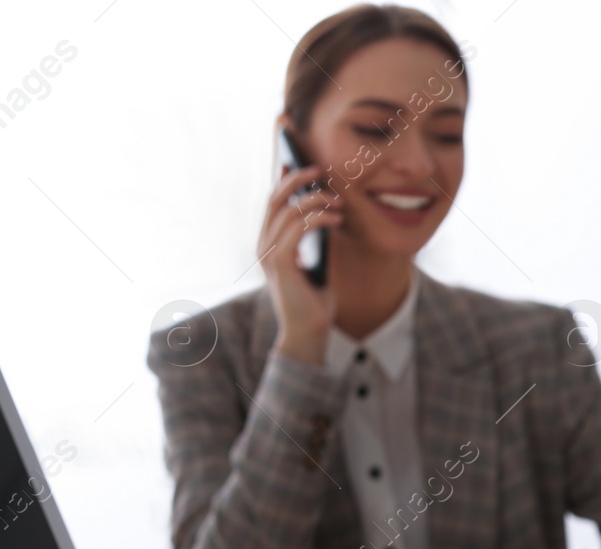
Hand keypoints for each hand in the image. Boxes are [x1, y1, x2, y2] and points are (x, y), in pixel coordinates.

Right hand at [260, 163, 341, 364]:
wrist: (308, 333)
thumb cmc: (314, 302)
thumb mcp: (315, 264)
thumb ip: (313, 242)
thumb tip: (326, 214)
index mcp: (268, 243)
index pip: (272, 203)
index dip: (283, 180)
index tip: (297, 162)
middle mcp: (263, 245)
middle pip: (275, 200)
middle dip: (296, 179)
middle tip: (319, 170)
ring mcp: (268, 254)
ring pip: (288, 212)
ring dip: (315, 201)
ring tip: (338, 201)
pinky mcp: (280, 263)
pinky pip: (297, 229)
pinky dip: (318, 219)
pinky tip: (336, 218)